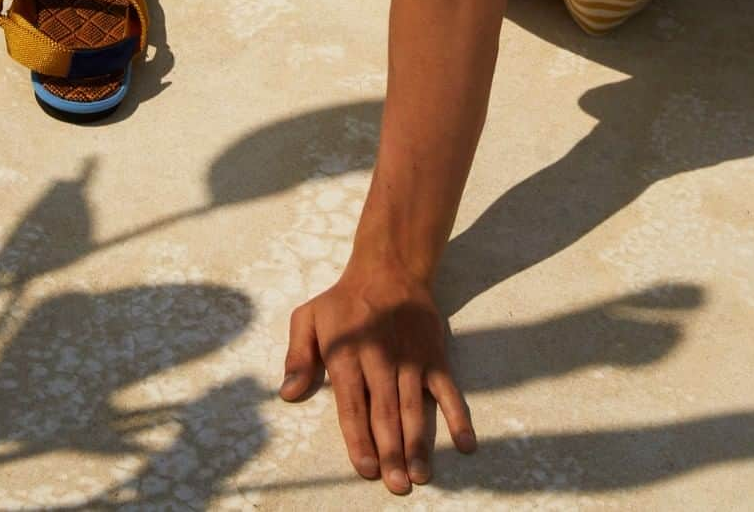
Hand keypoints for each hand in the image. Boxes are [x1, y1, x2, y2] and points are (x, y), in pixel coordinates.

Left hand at [279, 257, 475, 493]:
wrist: (390, 267)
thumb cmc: (344, 301)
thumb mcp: (309, 317)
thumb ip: (297, 356)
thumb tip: (288, 394)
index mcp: (348, 353)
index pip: (352, 403)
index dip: (359, 437)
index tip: (365, 469)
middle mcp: (381, 357)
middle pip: (385, 411)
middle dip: (391, 450)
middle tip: (397, 485)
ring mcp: (411, 357)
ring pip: (415, 406)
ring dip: (419, 443)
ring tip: (421, 475)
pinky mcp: (434, 355)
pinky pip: (448, 389)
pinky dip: (458, 416)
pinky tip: (465, 444)